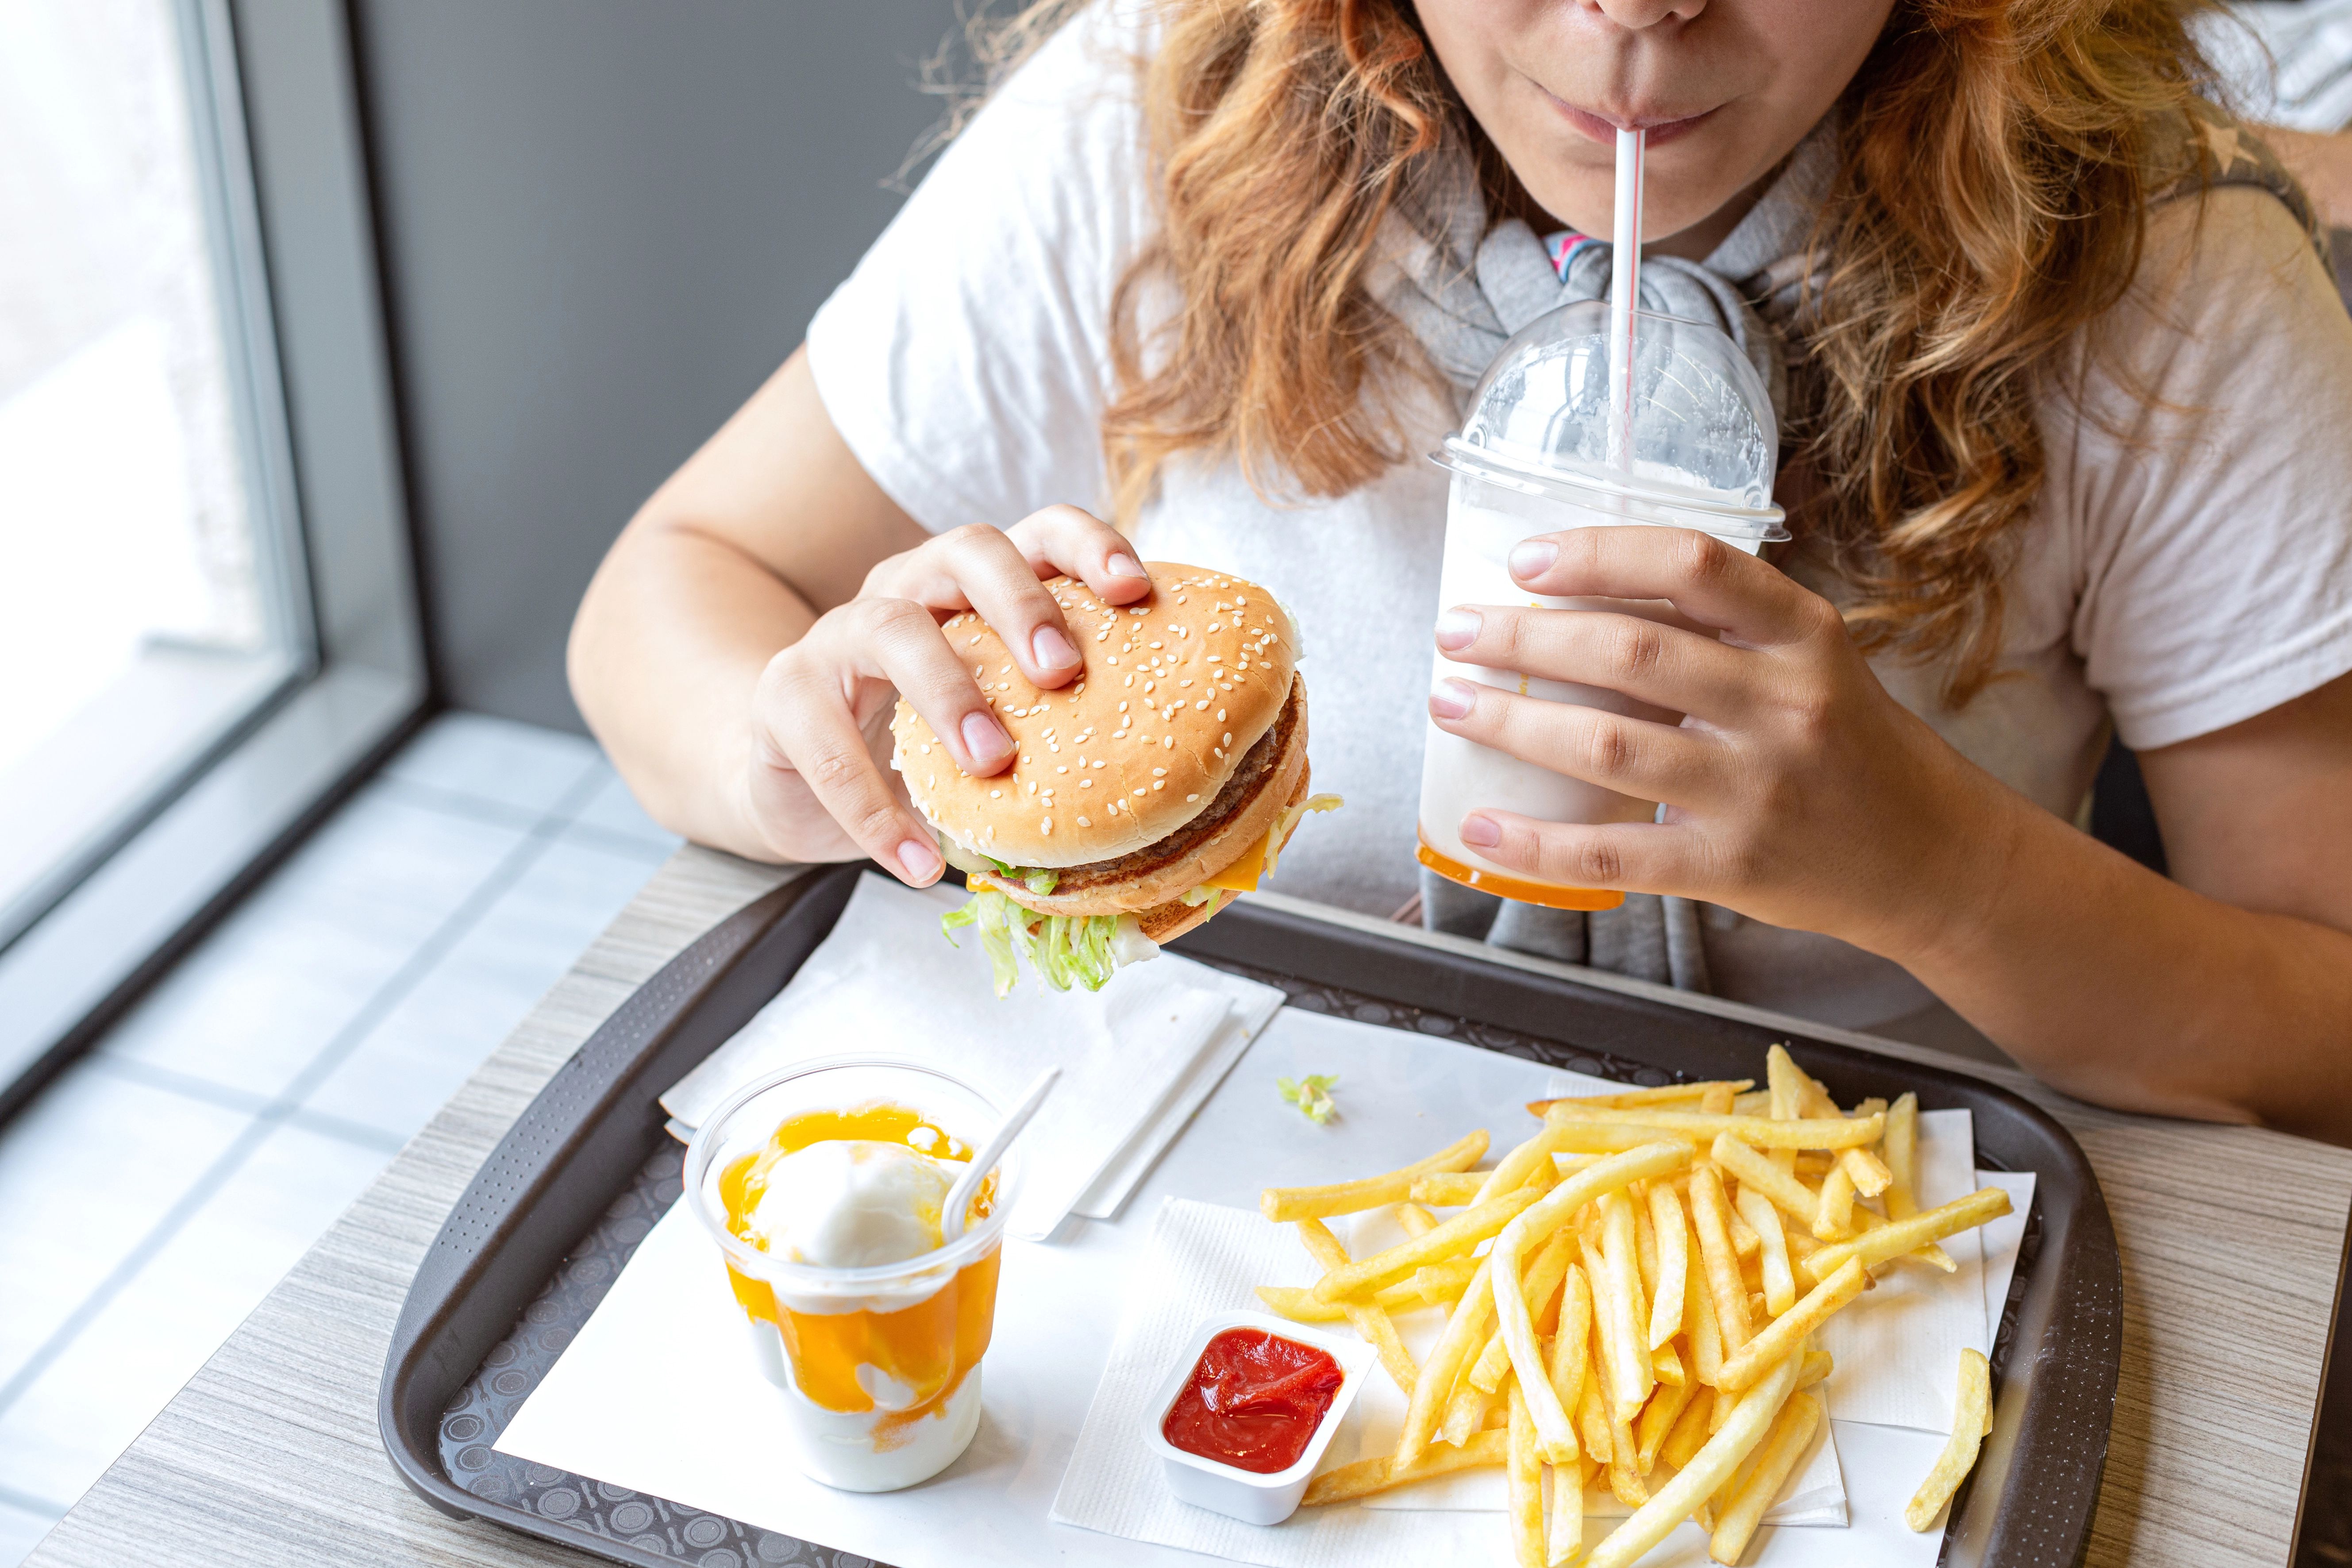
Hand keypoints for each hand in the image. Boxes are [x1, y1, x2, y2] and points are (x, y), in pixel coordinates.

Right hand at [742, 506, 1148, 884]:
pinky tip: (918, 862)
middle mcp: (909, 588)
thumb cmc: (919, 745)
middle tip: (1063, 672)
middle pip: (967, 551)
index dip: (1090, 546)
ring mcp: (839, 633)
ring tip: (992, 761)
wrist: (796, 777)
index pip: (1039, 532)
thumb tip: (1168, 794)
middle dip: (1020, 603)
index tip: (1137, 590)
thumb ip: (1057, 730)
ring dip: (948, 690)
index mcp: (975, 587)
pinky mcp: (784, 695)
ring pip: (889, 624)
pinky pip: (824, 743)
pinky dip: (875, 811)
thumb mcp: (995, 723)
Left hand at [1424, 527, 2015, 960]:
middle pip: (1631, 653)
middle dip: (1524, 637)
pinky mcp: (1733, 866)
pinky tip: (1480, 823)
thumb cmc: (1846, 743)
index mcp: (1804, 635)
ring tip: (1450, 703)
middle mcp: (1785, 704)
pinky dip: (1536, 841)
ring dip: (1513, 722)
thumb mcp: (1809, 661)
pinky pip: (1615, 851)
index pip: (1693, 566)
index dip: (1598, 554)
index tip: (1523, 560)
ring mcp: (1759, 789)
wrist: (1928, 853)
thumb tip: (1580, 596)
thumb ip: (1720, 629)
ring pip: (1610, 746)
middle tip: (1455, 630)